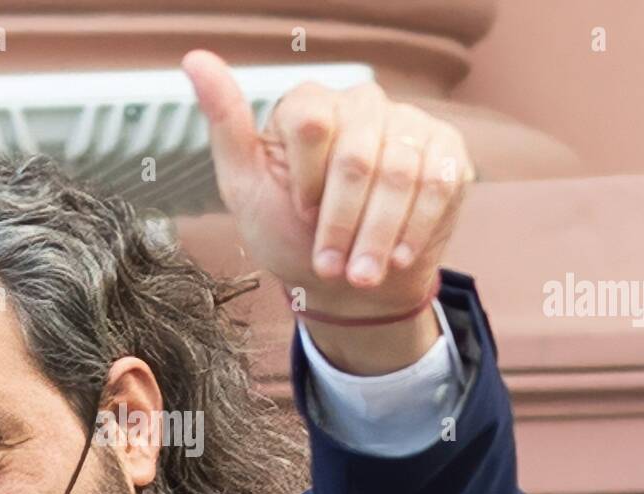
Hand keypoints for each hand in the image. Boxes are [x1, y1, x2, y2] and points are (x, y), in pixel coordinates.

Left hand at [182, 49, 473, 320]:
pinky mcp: (447, 151)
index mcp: (308, 104)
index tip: (300, 216)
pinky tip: (399, 257)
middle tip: (332, 267)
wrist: (347, 283)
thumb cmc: (291, 233)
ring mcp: (408, 124)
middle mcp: (361, 103)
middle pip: (356, 156)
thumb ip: (226, 126)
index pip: (311, 122)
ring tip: (362, 275)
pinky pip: (439, 183)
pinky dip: (416, 229)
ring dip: (378, 235)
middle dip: (342, 223)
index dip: (307, 181)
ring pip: (400, 173)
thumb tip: (196, 60)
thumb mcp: (245, 188)